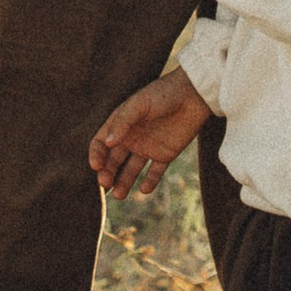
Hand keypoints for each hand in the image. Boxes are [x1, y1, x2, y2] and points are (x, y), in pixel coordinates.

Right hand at [89, 64, 206, 198]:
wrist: (194, 95)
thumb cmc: (163, 94)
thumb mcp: (139, 104)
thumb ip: (123, 122)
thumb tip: (108, 143)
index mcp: (120, 125)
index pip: (101, 144)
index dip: (97, 155)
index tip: (97, 166)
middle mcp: (131, 138)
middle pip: (113, 160)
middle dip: (107, 173)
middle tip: (106, 184)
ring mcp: (147, 147)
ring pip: (131, 170)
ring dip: (124, 182)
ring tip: (121, 196)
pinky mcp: (165, 155)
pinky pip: (155, 172)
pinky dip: (150, 182)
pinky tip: (145, 190)